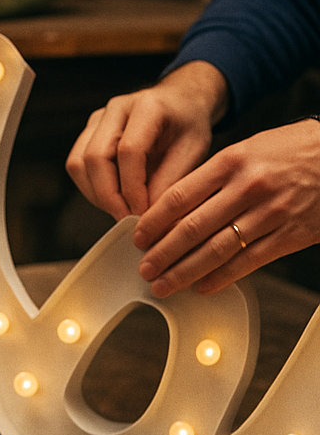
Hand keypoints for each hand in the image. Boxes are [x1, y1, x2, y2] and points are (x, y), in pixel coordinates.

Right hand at [66, 61, 228, 219]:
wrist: (180, 103)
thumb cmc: (188, 125)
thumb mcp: (193, 151)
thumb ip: (170, 181)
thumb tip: (147, 215)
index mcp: (147, 107)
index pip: (128, 151)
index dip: (132, 188)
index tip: (142, 214)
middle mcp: (116, 109)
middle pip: (95, 157)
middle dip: (109, 196)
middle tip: (127, 220)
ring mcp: (97, 120)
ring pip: (78, 163)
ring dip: (96, 194)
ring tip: (121, 211)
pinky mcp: (89, 133)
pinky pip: (77, 166)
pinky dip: (91, 188)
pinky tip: (113, 199)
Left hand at [133, 119, 319, 295]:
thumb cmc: (295, 150)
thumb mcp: (250, 148)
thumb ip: (215, 174)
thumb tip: (177, 205)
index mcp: (232, 161)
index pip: (179, 195)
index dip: (153, 221)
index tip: (138, 237)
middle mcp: (247, 187)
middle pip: (192, 228)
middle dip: (162, 253)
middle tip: (145, 268)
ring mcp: (270, 213)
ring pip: (216, 250)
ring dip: (184, 272)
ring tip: (164, 284)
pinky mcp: (290, 236)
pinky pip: (248, 262)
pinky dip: (221, 278)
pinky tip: (202, 286)